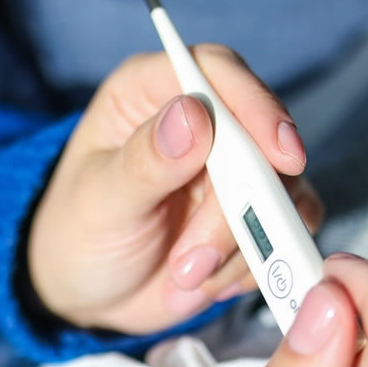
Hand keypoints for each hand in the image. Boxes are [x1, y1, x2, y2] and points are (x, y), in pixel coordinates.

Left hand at [27, 45, 322, 333]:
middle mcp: (202, 120)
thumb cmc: (80, 234)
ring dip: (240, 247)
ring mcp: (235, 168)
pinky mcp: (256, 212)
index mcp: (151, 91)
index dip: (255, 105)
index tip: (282, 156)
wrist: (90, 294)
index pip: (215, 71)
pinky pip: (287, 230)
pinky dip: (254, 264)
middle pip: (259, 141)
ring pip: (281, 191)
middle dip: (235, 211)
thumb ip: (146, 160)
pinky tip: (210, 283)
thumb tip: (194, 114)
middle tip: (191, 263)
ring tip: (184, 278)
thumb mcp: (101, 200)